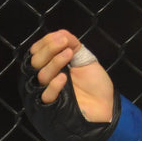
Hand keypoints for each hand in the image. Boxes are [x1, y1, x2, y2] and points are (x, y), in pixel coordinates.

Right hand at [21, 30, 141, 140]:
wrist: (106, 105)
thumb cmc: (94, 83)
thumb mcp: (84, 59)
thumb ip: (72, 45)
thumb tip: (60, 33)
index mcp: (50, 66)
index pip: (36, 52)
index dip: (45, 43)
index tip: (61, 37)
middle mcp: (45, 79)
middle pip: (34, 62)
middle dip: (48, 49)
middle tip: (63, 42)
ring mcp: (47, 93)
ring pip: (40, 76)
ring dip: (54, 62)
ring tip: (68, 54)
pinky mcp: (53, 108)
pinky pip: (46, 96)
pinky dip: (54, 84)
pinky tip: (63, 77)